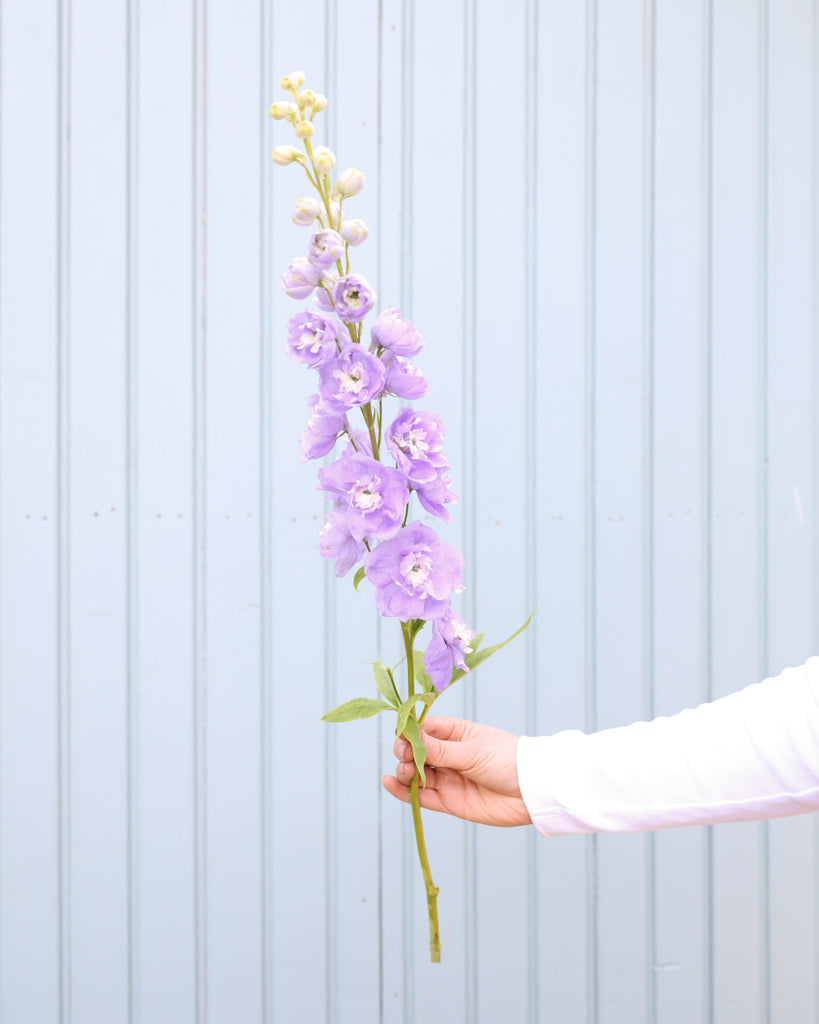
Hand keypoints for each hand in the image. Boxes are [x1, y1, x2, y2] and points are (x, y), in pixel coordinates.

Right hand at [381, 716, 531, 826]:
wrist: (531, 792)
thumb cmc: (507, 760)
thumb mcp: (472, 751)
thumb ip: (440, 749)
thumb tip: (411, 738)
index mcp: (455, 733)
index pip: (424, 728)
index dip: (409, 732)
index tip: (402, 736)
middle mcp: (448, 755)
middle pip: (415, 751)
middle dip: (405, 752)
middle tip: (408, 757)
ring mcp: (448, 778)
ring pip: (415, 774)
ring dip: (404, 771)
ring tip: (406, 772)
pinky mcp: (450, 801)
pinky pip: (421, 797)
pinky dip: (403, 792)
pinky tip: (389, 783)